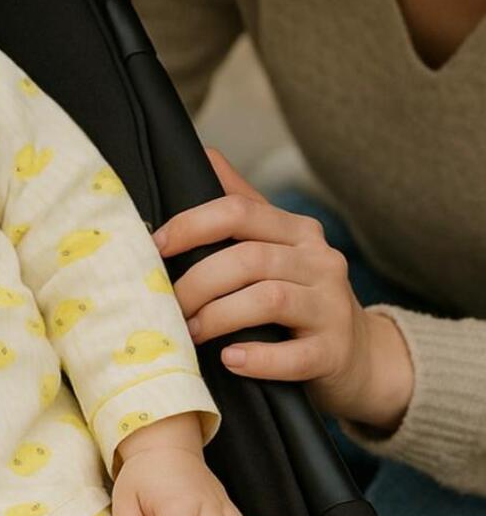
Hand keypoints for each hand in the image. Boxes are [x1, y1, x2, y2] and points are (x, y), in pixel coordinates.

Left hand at [153, 147, 409, 425]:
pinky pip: (294, 355)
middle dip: (198, 282)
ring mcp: (331, 307)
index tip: (155, 247)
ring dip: (218, 317)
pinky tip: (230, 360)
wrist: (360, 357)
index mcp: (298, 231)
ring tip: (191, 332)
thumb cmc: (301, 298)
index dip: (191, 225)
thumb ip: (242, 205)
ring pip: (268, 299)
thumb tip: (205, 154)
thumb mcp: (277, 248)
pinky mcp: (335, 352)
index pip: (238, 211)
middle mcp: (320, 261)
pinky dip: (257, 358)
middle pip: (249, 258)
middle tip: (168, 305)